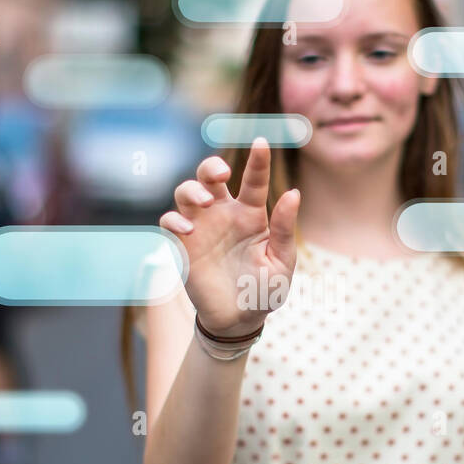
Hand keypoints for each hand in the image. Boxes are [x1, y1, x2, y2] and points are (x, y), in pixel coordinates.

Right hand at [159, 137, 300, 336]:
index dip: (257, 160)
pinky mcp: (182, 245)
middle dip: (211, 167)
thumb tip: (294, 193)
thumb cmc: (265, 291)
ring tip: (205, 204)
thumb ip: (284, 229)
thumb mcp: (282, 262)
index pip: (254, 180)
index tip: (260, 142)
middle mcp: (224, 214)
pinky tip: (187, 228)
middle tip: (221, 175)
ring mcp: (201, 228)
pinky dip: (173, 218)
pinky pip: (169, 221)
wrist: (240, 321)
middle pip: (210, 176)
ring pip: (187, 192)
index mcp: (252, 215)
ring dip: (192, 190)